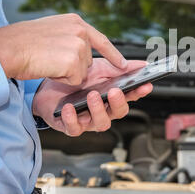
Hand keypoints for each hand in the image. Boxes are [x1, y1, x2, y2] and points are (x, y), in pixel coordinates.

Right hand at [0, 13, 125, 84]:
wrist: (7, 48)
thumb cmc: (22, 42)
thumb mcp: (52, 30)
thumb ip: (71, 36)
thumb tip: (83, 49)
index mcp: (76, 22)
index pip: (101, 40)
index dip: (113, 54)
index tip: (124, 64)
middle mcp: (80, 31)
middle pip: (89, 61)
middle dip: (73, 66)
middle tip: (51, 58)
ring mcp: (78, 46)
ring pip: (82, 72)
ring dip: (66, 73)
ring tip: (48, 62)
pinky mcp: (74, 62)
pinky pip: (75, 80)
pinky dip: (62, 80)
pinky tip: (49, 69)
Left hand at [33, 58, 152, 135]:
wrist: (48, 86)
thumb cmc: (77, 79)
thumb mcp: (99, 68)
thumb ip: (120, 67)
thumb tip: (143, 65)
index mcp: (113, 97)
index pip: (131, 95)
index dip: (140, 92)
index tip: (146, 85)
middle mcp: (104, 110)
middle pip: (119, 112)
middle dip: (118, 102)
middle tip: (114, 91)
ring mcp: (89, 120)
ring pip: (102, 123)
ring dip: (98, 110)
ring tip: (92, 96)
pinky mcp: (71, 126)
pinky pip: (75, 128)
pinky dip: (72, 118)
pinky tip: (69, 107)